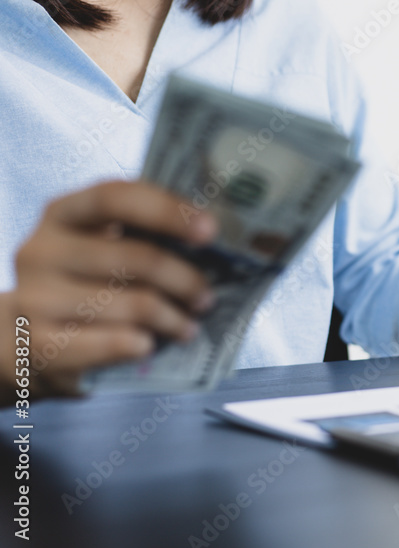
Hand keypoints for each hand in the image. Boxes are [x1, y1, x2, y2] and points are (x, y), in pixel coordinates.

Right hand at [1, 180, 216, 396]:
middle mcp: (41, 250)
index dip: (167, 211)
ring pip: (132, 305)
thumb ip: (145, 238)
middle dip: (184, 279)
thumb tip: (217, 245)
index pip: (115, 197)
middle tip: (206, 298)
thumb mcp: (104, 250)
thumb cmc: (86, 285)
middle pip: (136, 258)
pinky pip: (110, 343)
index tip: (211, 230)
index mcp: (63, 213)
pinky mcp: (40, 342)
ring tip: (188, 327)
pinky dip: (140, 344)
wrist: (27, 339)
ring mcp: (35, 297)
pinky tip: (150, 345)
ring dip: (173, 319)